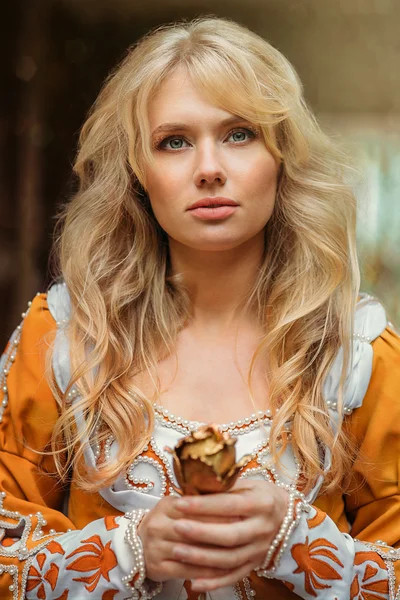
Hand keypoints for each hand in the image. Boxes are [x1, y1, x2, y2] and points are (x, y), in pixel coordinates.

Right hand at [137, 495, 239, 583]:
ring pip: (191, 551)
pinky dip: (205, 572)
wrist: (137, 545)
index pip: (193, 508)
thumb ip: (197, 502)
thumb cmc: (167, 522)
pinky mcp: (157, 567)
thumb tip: (228, 494)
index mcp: (165, 505)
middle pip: (192, 529)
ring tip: (238, 552)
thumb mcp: (177, 506)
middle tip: (242, 532)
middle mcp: (157, 525)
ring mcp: (155, 547)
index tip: (238, 513)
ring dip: (215, 554)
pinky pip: (186, 570)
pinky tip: (222, 570)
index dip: (216, 511)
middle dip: (219, 531)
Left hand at [171, 479, 288, 591]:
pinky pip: (234, 576)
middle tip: (176, 527)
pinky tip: (194, 582)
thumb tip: (192, 486)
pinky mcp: (255, 565)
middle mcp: (263, 528)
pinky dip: (214, 582)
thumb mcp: (248, 484)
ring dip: (202, 558)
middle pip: (230, 535)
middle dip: (201, 532)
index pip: (230, 505)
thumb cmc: (261, 495)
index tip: (180, 503)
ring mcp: (260, 550)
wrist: (287, 516)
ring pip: (230, 559)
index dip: (204, 505)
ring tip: (177, 551)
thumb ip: (224, 487)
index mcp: (262, 503)